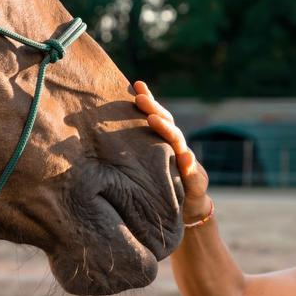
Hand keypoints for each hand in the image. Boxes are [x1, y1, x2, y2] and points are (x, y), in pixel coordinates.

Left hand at [133, 80, 210, 221]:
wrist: (188, 211)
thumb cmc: (162, 185)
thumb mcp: (146, 168)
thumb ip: (134, 152)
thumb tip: (100, 139)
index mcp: (164, 143)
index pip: (157, 117)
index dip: (149, 100)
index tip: (137, 84)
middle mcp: (178, 149)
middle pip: (167, 125)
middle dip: (154, 109)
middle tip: (140, 98)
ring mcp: (188, 164)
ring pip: (179, 144)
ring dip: (167, 131)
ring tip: (154, 120)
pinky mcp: (196, 184)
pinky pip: (194, 175)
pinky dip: (190, 166)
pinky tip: (185, 158)